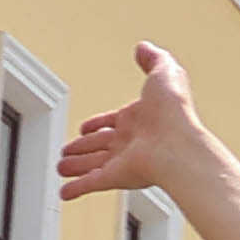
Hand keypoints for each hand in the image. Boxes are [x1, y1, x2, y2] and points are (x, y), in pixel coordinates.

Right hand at [52, 43, 229, 216]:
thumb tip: (144, 47)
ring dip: (76, 166)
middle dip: (82, 149)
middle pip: (100, 146)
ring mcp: (125, 160)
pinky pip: (92, 184)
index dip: (98, 124)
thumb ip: (153, 59)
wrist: (178, 144)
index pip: (113, 122)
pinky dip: (76, 189)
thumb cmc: (174, 111)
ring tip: (61, 168)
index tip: (86, 128)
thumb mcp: (165, 73)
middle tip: (67, 153)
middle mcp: (132, 141)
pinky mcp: (118, 177)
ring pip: (93, 165)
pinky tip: (65, 192)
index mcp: (140, 118)